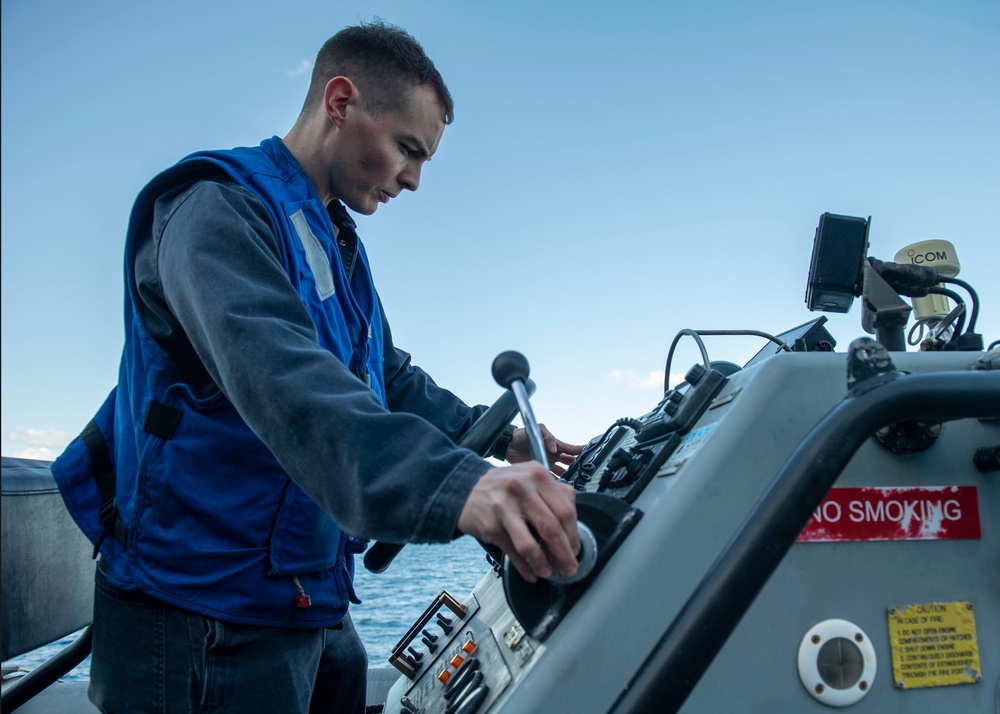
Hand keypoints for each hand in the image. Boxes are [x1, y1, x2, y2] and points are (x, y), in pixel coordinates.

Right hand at [458, 462, 579, 582]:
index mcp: (537, 475)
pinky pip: (512, 552)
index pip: (565, 509)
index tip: (576, 548)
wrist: (466, 488)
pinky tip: (531, 573)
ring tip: (548, 571)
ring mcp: (503, 507)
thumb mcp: (531, 478)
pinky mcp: (491, 526)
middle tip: (570, 567)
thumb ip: (556, 494)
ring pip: (530, 544)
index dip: (573, 534)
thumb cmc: (504, 486)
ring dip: (543, 564)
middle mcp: (521, 488)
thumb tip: (574, 525)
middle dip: (564, 554)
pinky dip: (524, 568)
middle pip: (551, 528)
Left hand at [506, 424, 583, 476]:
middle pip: (569, 463)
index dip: (580, 451)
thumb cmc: (522, 435)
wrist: (507, 445)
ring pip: (561, 472)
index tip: (590, 453)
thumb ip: (547, 437)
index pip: (571, 449)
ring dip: (566, 476)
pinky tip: (558, 487)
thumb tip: (554, 448)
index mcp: (554, 445)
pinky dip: (554, 483)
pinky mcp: (539, 471)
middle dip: (576, 466)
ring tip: (573, 481)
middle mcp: (553, 455)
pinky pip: (550, 478)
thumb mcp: (536, 431)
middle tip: (582, 472)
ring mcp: (547, 463)